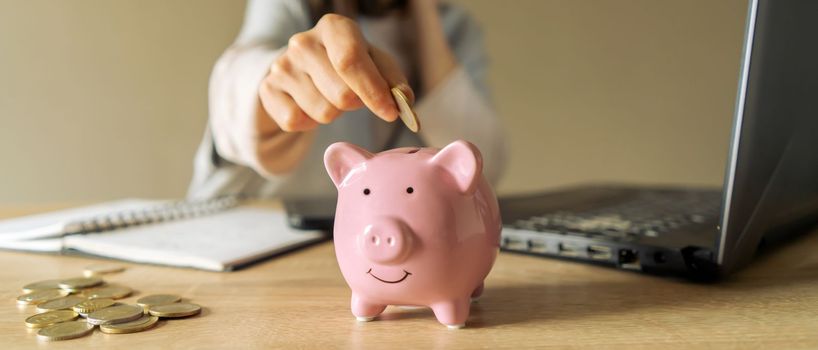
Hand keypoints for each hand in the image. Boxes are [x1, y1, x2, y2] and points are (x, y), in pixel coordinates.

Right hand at [259, 14, 414, 131]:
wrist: (301, 68)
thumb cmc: (346, 64)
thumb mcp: (374, 63)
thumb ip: (393, 81)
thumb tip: (403, 101)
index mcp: (333, 28)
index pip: (350, 61)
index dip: (373, 91)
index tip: (390, 112)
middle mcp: (303, 42)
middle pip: (341, 95)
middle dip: (355, 104)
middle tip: (352, 95)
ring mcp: (281, 66)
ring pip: (322, 112)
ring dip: (333, 113)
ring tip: (328, 96)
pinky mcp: (268, 90)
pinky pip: (296, 122)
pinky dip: (309, 122)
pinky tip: (309, 104)